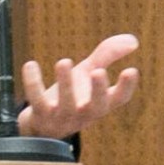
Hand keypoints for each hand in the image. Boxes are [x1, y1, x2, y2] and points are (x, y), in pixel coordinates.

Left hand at [17, 34, 139, 138]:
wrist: (43, 124)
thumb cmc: (72, 94)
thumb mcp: (88, 73)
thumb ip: (107, 56)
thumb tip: (133, 40)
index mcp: (100, 104)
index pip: (118, 99)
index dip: (126, 87)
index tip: (132, 70)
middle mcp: (84, 112)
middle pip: (95, 106)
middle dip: (98, 90)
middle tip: (98, 71)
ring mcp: (63, 115)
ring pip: (66, 103)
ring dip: (65, 83)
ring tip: (64, 61)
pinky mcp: (41, 114)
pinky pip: (36, 100)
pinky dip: (32, 83)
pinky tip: (30, 64)